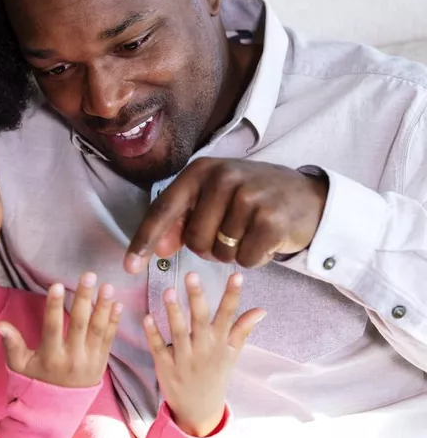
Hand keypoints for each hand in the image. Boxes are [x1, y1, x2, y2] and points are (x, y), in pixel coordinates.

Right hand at [0, 273, 121, 387]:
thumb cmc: (35, 381)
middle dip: (84, 299)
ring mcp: (89, 362)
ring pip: (98, 330)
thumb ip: (12, 344)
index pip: (52, 328)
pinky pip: (109, 340)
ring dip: (103, 307)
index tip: (56, 284)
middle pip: (79, 325)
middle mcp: (72, 359)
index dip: (54, 306)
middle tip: (88, 276)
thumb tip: (0, 326)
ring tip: (108, 286)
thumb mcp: (20, 366)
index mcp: (50, 358)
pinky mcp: (101, 363)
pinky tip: (118, 305)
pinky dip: (114, 322)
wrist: (58, 411)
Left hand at [125, 158, 327, 271]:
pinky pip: (245, 260)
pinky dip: (254, 258)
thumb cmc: (251, 198)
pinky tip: (266, 238)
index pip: (163, 210)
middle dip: (208, 248)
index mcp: (200, 171)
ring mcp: (249, 197)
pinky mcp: (271, 220)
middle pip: (193, 241)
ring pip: (219, 253)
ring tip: (250, 231)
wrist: (308, 196)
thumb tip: (158, 248)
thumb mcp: (213, 198)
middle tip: (229, 232)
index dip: (144, 240)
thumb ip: (182, 219)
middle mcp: (222, 178)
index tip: (129, 266)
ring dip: (233, 253)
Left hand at [143, 272, 264, 436]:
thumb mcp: (232, 354)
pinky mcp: (165, 366)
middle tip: (192, 275)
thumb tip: (261, 310)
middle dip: (197, 298)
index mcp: (220, 343)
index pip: (228, 316)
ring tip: (169, 290)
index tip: (237, 275)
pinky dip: (153, 334)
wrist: (199, 410)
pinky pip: (158, 347)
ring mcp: (184, 358)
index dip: (233, 295)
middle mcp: (203, 349)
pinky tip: (147, 317)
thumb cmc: (216, 375)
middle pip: (200, 320)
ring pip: (178, 332)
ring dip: (173, 312)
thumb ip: (243, 330)